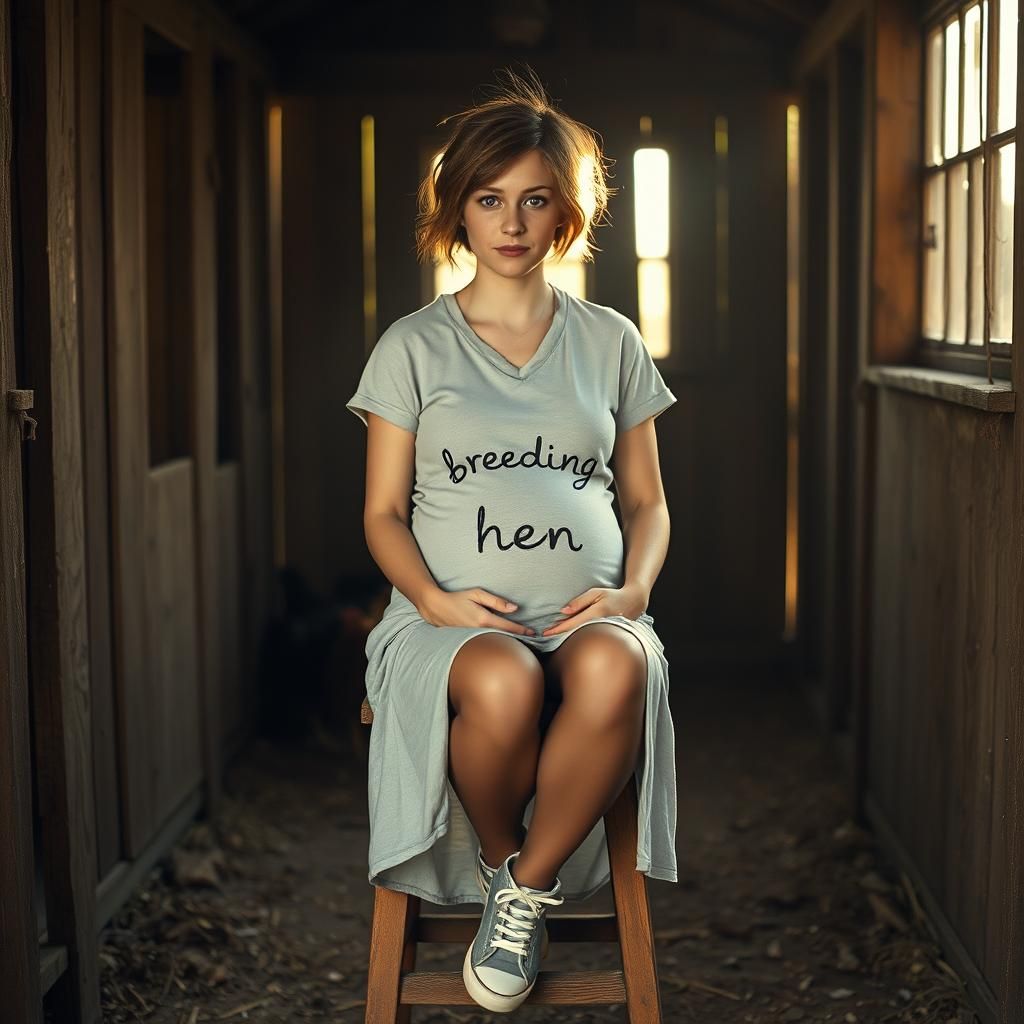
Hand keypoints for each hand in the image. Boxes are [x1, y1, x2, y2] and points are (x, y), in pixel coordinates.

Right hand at [417, 587, 534, 635]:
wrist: (436, 608)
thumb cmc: (457, 598)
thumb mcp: (477, 594)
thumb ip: (496, 601)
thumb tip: (514, 608)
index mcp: (484, 619)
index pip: (508, 627)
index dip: (522, 630)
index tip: (532, 632)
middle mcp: (479, 631)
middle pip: (503, 637)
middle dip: (517, 638)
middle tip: (531, 639)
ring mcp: (473, 637)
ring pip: (495, 640)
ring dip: (507, 641)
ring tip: (521, 641)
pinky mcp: (468, 639)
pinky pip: (485, 641)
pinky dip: (495, 641)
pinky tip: (502, 641)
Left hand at [540, 583, 648, 636]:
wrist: (633, 603)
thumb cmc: (613, 595)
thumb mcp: (596, 593)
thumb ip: (579, 601)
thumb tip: (563, 611)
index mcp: (595, 614)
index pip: (572, 624)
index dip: (557, 629)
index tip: (545, 632)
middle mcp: (598, 625)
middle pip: (574, 632)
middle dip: (560, 634)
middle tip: (545, 634)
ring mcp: (602, 632)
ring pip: (580, 636)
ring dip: (567, 635)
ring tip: (555, 633)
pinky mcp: (605, 634)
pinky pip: (588, 636)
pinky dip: (577, 635)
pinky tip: (570, 634)